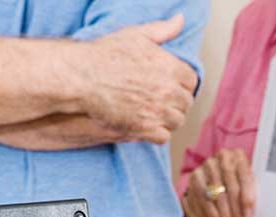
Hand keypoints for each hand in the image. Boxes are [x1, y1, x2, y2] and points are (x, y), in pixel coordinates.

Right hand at [80, 16, 197, 144]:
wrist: (83, 77)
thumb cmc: (107, 54)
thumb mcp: (136, 35)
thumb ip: (162, 30)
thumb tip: (180, 21)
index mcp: (171, 68)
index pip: (191, 81)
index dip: (182, 84)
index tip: (173, 85)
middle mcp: (168, 91)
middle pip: (186, 103)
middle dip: (176, 102)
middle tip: (162, 100)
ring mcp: (157, 111)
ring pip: (176, 121)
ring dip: (168, 118)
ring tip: (155, 113)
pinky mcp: (144, 128)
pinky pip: (163, 137)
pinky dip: (157, 133)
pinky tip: (148, 126)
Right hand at [183, 148, 256, 216]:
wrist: (212, 175)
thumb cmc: (235, 180)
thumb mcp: (245, 181)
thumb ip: (250, 190)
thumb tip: (252, 209)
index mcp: (239, 155)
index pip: (245, 178)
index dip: (247, 198)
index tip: (249, 214)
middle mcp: (223, 156)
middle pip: (231, 188)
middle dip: (237, 210)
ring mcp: (208, 165)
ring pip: (219, 196)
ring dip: (226, 216)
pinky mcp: (196, 176)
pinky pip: (206, 200)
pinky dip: (214, 214)